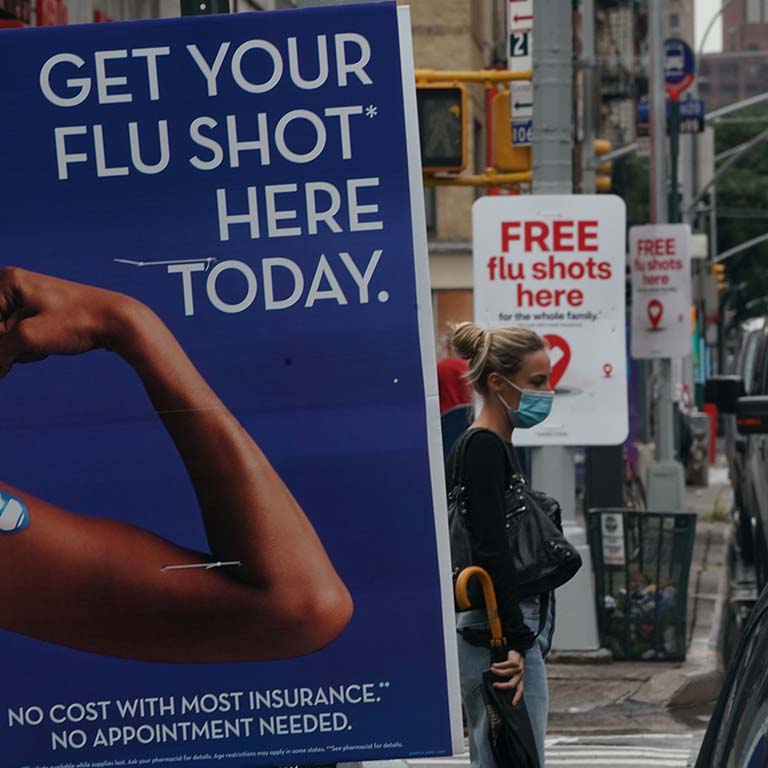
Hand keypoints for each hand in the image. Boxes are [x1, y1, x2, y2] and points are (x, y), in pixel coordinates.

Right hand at [0, 267, 133, 377]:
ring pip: (9, 337)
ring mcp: (29, 300)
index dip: (2, 344)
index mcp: (8, 281)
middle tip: (39, 346)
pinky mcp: (42, 314)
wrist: (119, 322)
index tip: (19, 352)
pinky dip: (33, 348)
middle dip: (12, 347)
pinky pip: (24, 337)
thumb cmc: (77, 323)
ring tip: (47, 346)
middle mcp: (15, 286)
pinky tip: (51, 348)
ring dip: (24, 350)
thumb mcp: (29, 337)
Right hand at [491, 649, 524, 705]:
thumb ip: (508, 678)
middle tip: (494, 685)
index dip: (517, 697)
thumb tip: (497, 684)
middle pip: (512, 684)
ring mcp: (518, 668)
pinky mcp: (515, 661)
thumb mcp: (512, 672)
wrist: (517, 650)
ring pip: (507, 674)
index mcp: (520, 679)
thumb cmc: (513, 662)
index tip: (513, 704)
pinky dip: (498, 665)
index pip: (520, 690)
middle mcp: (520, 675)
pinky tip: (494, 665)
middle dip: (502, 686)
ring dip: (497, 672)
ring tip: (492, 669)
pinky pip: (505, 665)